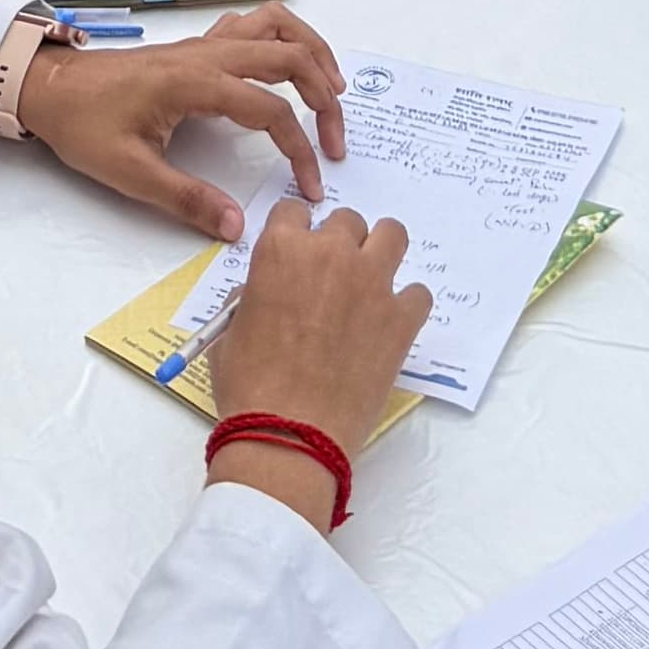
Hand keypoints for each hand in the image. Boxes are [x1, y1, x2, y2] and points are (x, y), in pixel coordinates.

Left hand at [19, 6, 346, 240]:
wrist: (50, 88)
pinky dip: (284, 38)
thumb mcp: (129, 172)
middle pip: (288, 56)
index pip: (270, 110)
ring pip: (276, 26)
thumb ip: (186, 199)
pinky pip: (253, 25)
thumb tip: (236, 227)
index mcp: (194, 83)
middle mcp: (206, 55)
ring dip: (312, 52)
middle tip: (337, 140)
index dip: (299, 148)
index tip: (312, 184)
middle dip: (324, 95)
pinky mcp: (196, 47)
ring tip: (333, 89)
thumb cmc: (84, 125)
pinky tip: (291, 66)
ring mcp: (202, 45)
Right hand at [206, 199, 428, 461]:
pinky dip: (406, 305)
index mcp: (281, 251)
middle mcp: (331, 255)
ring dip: (380, 253)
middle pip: (347, 221)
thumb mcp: (230, 333)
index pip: (293, 212)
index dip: (293, 235)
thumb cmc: (249, 387)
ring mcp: (372, 284)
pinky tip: (390, 325)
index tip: (296, 256)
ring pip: (392, 235)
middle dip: (339, 244)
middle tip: (331, 280)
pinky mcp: (402, 319)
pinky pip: (418, 293)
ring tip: (370, 285)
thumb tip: (267, 293)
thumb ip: (251, 297)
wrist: (289, 435)